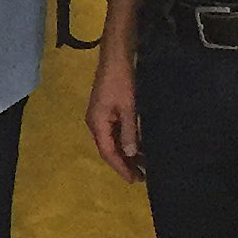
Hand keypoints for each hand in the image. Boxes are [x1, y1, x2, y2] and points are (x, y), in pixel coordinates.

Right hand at [85, 49, 142, 183]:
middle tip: (141, 177)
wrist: (116, 57)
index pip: (108, 152)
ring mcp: (100, 116)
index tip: (135, 180)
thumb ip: (129, 132)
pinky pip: (114, 132)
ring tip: (142, 165)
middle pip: (108, 149)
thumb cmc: (122, 82)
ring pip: (112, 141)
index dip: (121, 167)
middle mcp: (95, 123)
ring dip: (125, 153)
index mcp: (97, 124)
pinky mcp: (106, 110)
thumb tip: (130, 154)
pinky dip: (125, 141)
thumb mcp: (128, 108)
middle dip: (123, 163)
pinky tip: (137, 146)